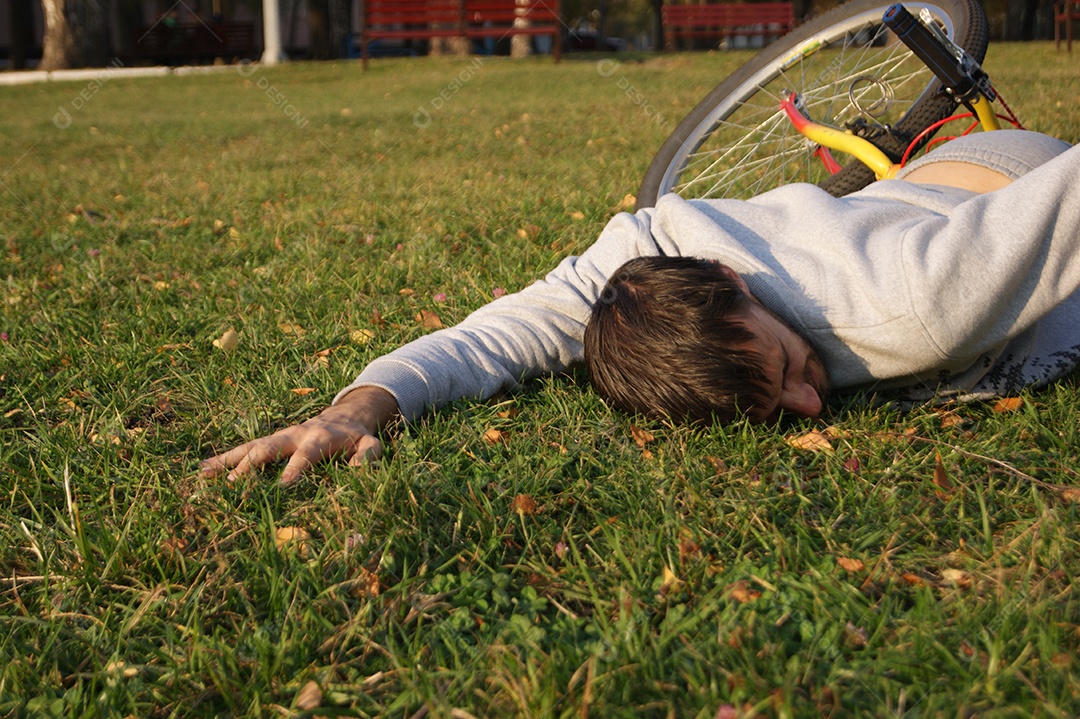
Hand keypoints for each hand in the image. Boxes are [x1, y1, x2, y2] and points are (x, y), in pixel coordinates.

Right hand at [200, 386, 399, 485]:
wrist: (344, 416)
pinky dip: (223, 459)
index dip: (295, 469)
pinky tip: (202, 471)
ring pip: (249, 447)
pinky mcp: (269, 440)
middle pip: (269, 448)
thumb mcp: (370, 445)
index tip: (282, 487)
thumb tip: (359, 470)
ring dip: (227, 461)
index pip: (306, 455)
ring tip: (203, 474)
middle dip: (251, 466)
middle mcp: (294, 435)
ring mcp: (278, 437)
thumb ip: (368, 456)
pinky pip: (243, 449)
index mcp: (320, 438)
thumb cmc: (357, 437)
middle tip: (232, 485)